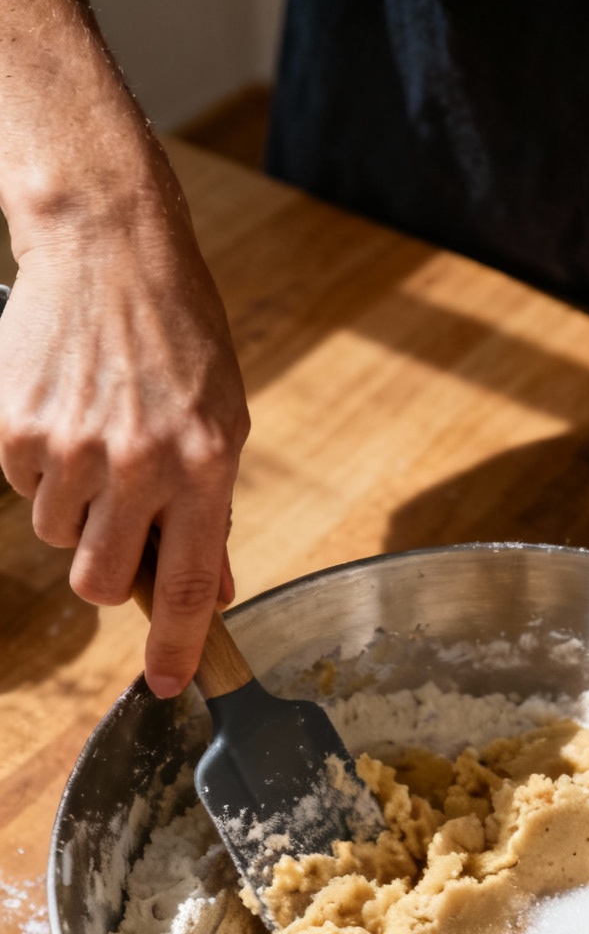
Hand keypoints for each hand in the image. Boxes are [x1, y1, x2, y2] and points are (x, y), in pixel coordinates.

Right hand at [0, 199, 249, 696]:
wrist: (107, 248)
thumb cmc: (178, 335)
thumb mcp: (224, 421)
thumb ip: (214, 512)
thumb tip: (212, 589)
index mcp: (203, 467)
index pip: (188, 584)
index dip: (177, 645)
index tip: (172, 685)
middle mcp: (137, 464)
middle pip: (101, 583)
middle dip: (107, 573)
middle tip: (118, 526)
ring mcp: (71, 446)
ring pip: (58, 537)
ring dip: (75, 508)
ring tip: (97, 440)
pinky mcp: (16, 426)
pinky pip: (20, 487)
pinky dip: (40, 466)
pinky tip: (64, 414)